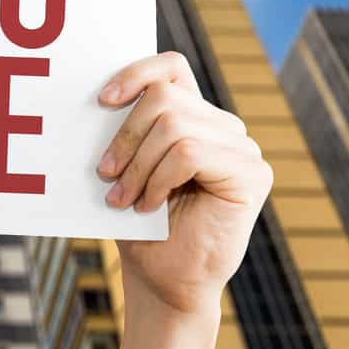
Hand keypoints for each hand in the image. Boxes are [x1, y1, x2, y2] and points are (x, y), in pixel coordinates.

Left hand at [96, 52, 272, 316]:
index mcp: (194, 117)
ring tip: (123, 198)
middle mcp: (223, 126)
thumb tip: (97, 98)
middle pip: (163, 98)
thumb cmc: (139, 226)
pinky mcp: (252, 173)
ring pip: (173, 126)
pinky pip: (190, 153)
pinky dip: (159, 180)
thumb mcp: (125, 169)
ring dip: (137, 165)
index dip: (136, 73)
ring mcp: (242, 148)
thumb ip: (125, 132)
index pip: (171, 68)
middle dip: (125, 137)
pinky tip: (149, 205)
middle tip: (105, 174)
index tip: (103, 101)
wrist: (162, 280)